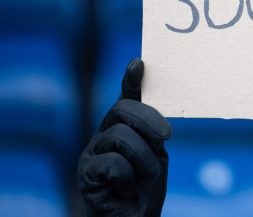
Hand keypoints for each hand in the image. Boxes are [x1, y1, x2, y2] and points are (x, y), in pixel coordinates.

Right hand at [77, 59, 171, 216]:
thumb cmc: (146, 186)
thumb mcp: (156, 154)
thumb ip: (153, 132)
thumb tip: (157, 111)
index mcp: (124, 125)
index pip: (127, 97)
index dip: (131, 79)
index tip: (139, 63)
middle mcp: (105, 132)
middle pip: (123, 108)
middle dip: (148, 118)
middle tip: (168, 135)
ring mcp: (92, 150)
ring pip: (120, 135)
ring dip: (144, 158)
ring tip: (148, 176)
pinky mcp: (85, 170)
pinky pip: (112, 162)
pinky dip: (127, 178)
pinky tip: (124, 189)